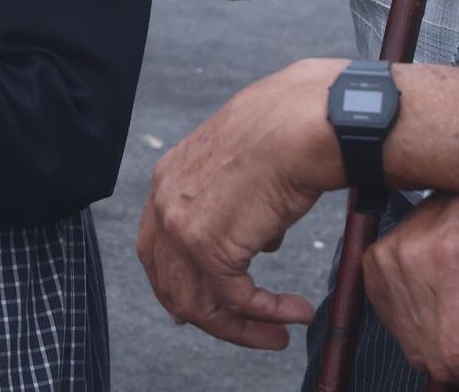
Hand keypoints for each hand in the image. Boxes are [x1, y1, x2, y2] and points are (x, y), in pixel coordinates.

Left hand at [137, 58, 346, 348]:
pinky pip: (235, 300)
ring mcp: (182, 228)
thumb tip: (262, 242)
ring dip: (241, 327)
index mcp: (168, 179)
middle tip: (246, 331)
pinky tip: (296, 311)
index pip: (157, 246)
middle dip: (208, 316)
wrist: (300, 124)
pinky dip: (266, 315)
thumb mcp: (245, 168)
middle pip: (170, 282)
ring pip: (200, 302)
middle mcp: (164, 204)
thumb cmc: (286, 132)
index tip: (202, 307)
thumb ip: (240, 206)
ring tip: (277, 334)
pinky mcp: (211, 248)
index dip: (177, 282)